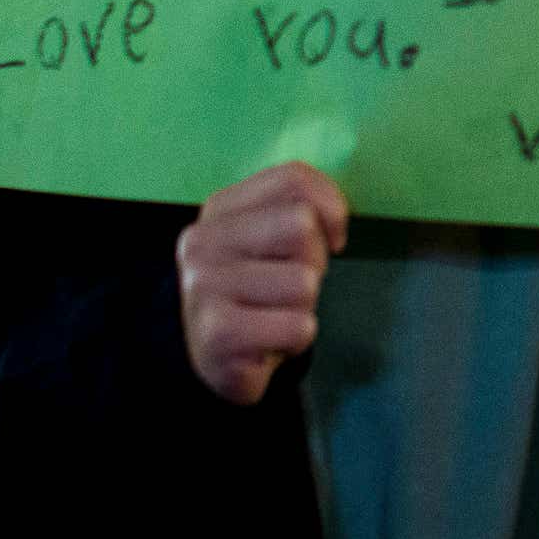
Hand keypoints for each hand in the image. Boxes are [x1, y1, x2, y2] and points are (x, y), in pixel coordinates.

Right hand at [176, 161, 346, 405]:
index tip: (331, 238)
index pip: (293, 178)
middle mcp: (203, 242)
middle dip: (314, 262)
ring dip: (304, 307)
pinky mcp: (218, 333)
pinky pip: (299, 327)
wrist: (214, 361)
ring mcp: (205, 286)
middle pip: (302, 227)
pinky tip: (270, 343)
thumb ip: (298, 208)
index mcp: (219, 210)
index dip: (330, 208)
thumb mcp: (270, 240)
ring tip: (275, 316)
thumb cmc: (256, 293)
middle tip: (289, 288)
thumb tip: (335, 223)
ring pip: (304, 282)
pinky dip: (297, 340)